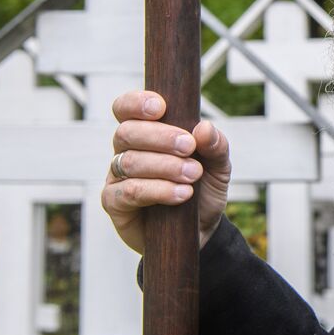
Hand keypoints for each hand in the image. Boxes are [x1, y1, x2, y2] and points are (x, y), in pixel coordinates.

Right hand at [101, 90, 231, 253]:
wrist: (200, 231)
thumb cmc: (203, 191)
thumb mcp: (218, 167)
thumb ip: (215, 146)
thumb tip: (204, 128)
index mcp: (146, 133)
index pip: (126, 108)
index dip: (136, 103)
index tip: (161, 107)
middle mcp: (126, 151)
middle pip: (127, 132)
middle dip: (161, 137)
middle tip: (190, 148)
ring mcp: (117, 177)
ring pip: (129, 162)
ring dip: (165, 166)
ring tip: (192, 176)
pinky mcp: (115, 204)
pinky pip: (128, 192)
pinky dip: (158, 191)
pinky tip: (181, 194)